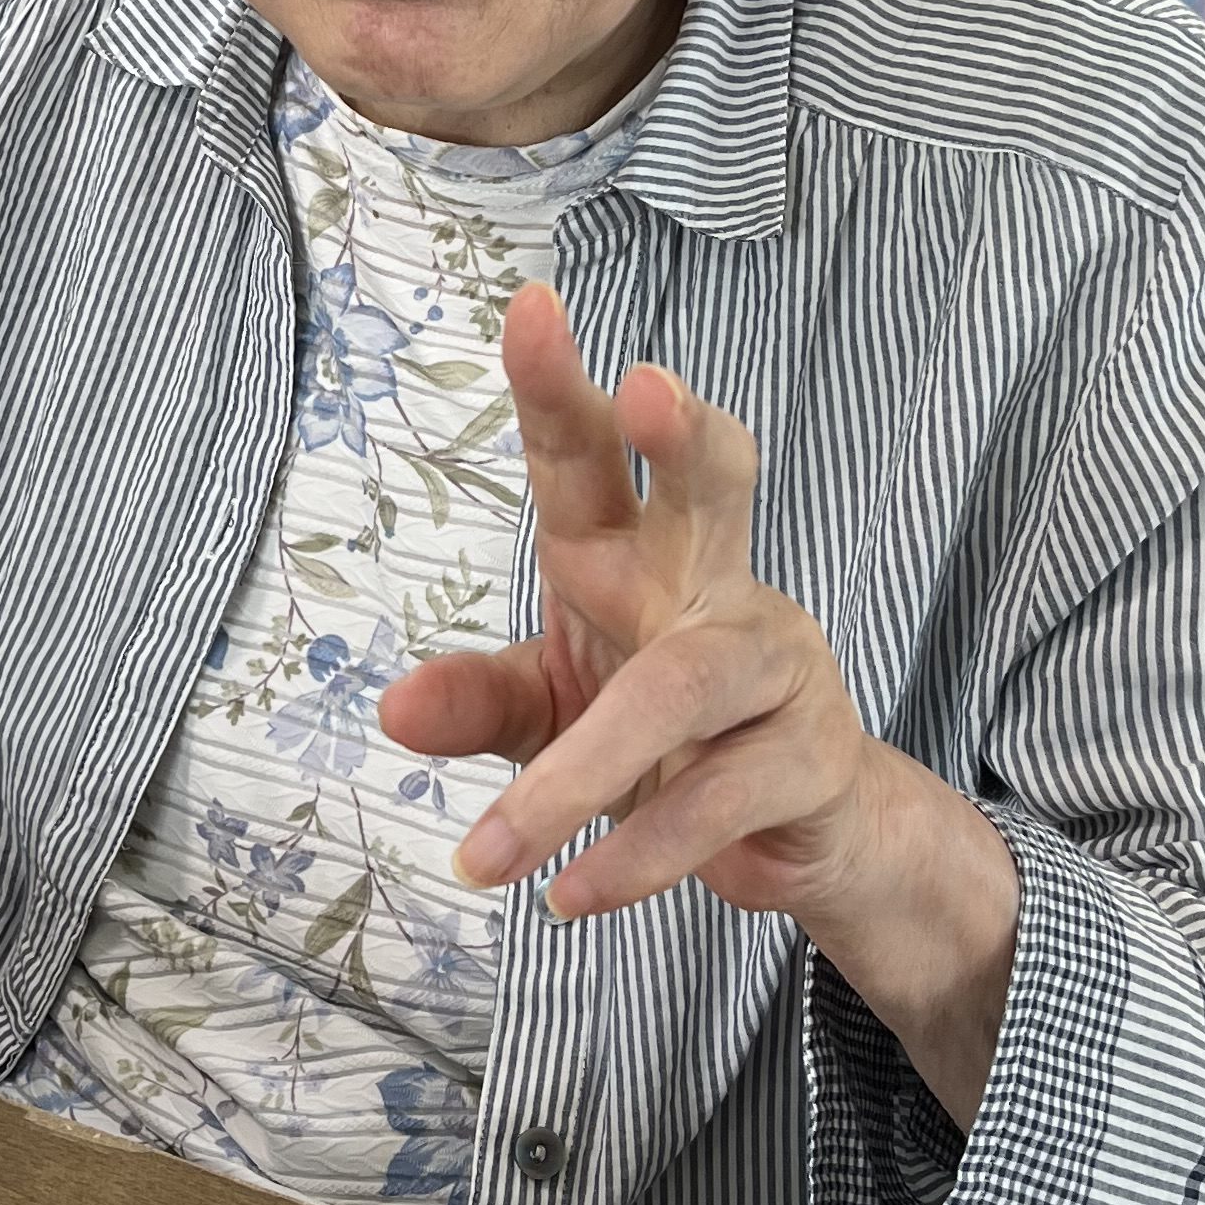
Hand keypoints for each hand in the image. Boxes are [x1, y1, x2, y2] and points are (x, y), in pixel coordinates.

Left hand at [379, 290, 1017, 1121]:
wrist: (793, 837)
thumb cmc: (660, 737)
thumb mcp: (551, 711)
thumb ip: (481, 703)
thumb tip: (392, 707)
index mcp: (633, 551)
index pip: (589, 459)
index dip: (558, 387)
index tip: (529, 309)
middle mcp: (712, 580)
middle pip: (713, 484)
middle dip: (681, 435)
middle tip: (647, 385)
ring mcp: (774, 660)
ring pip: (684, 685)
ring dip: (582, 772)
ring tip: (493, 851)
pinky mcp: (812, 753)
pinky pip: (719, 796)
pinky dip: (636, 853)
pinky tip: (573, 895)